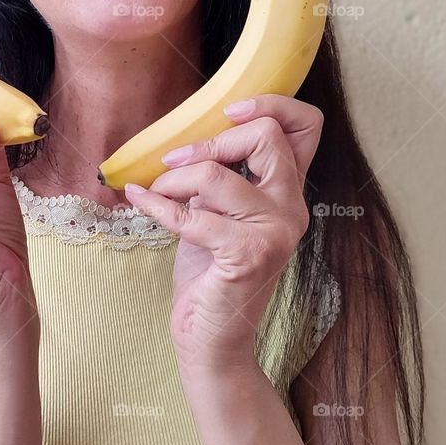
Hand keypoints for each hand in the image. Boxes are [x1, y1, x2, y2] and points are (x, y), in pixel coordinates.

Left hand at [124, 96, 323, 364]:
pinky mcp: (248, 255)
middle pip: (266, 136)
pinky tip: (138, 201)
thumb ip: (223, 176)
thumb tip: (189, 136)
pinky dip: (156, 205)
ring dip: (173, 179)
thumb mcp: (218, 212)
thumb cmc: (210, 273)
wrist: (211, 339)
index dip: (273, 105)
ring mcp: (274, 232)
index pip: (307, 126)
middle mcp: (291, 208)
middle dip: (211, 140)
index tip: (230, 111)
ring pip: (217, 174)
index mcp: (288, 192)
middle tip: (176, 162)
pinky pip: (191, 214)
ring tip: (156, 192)